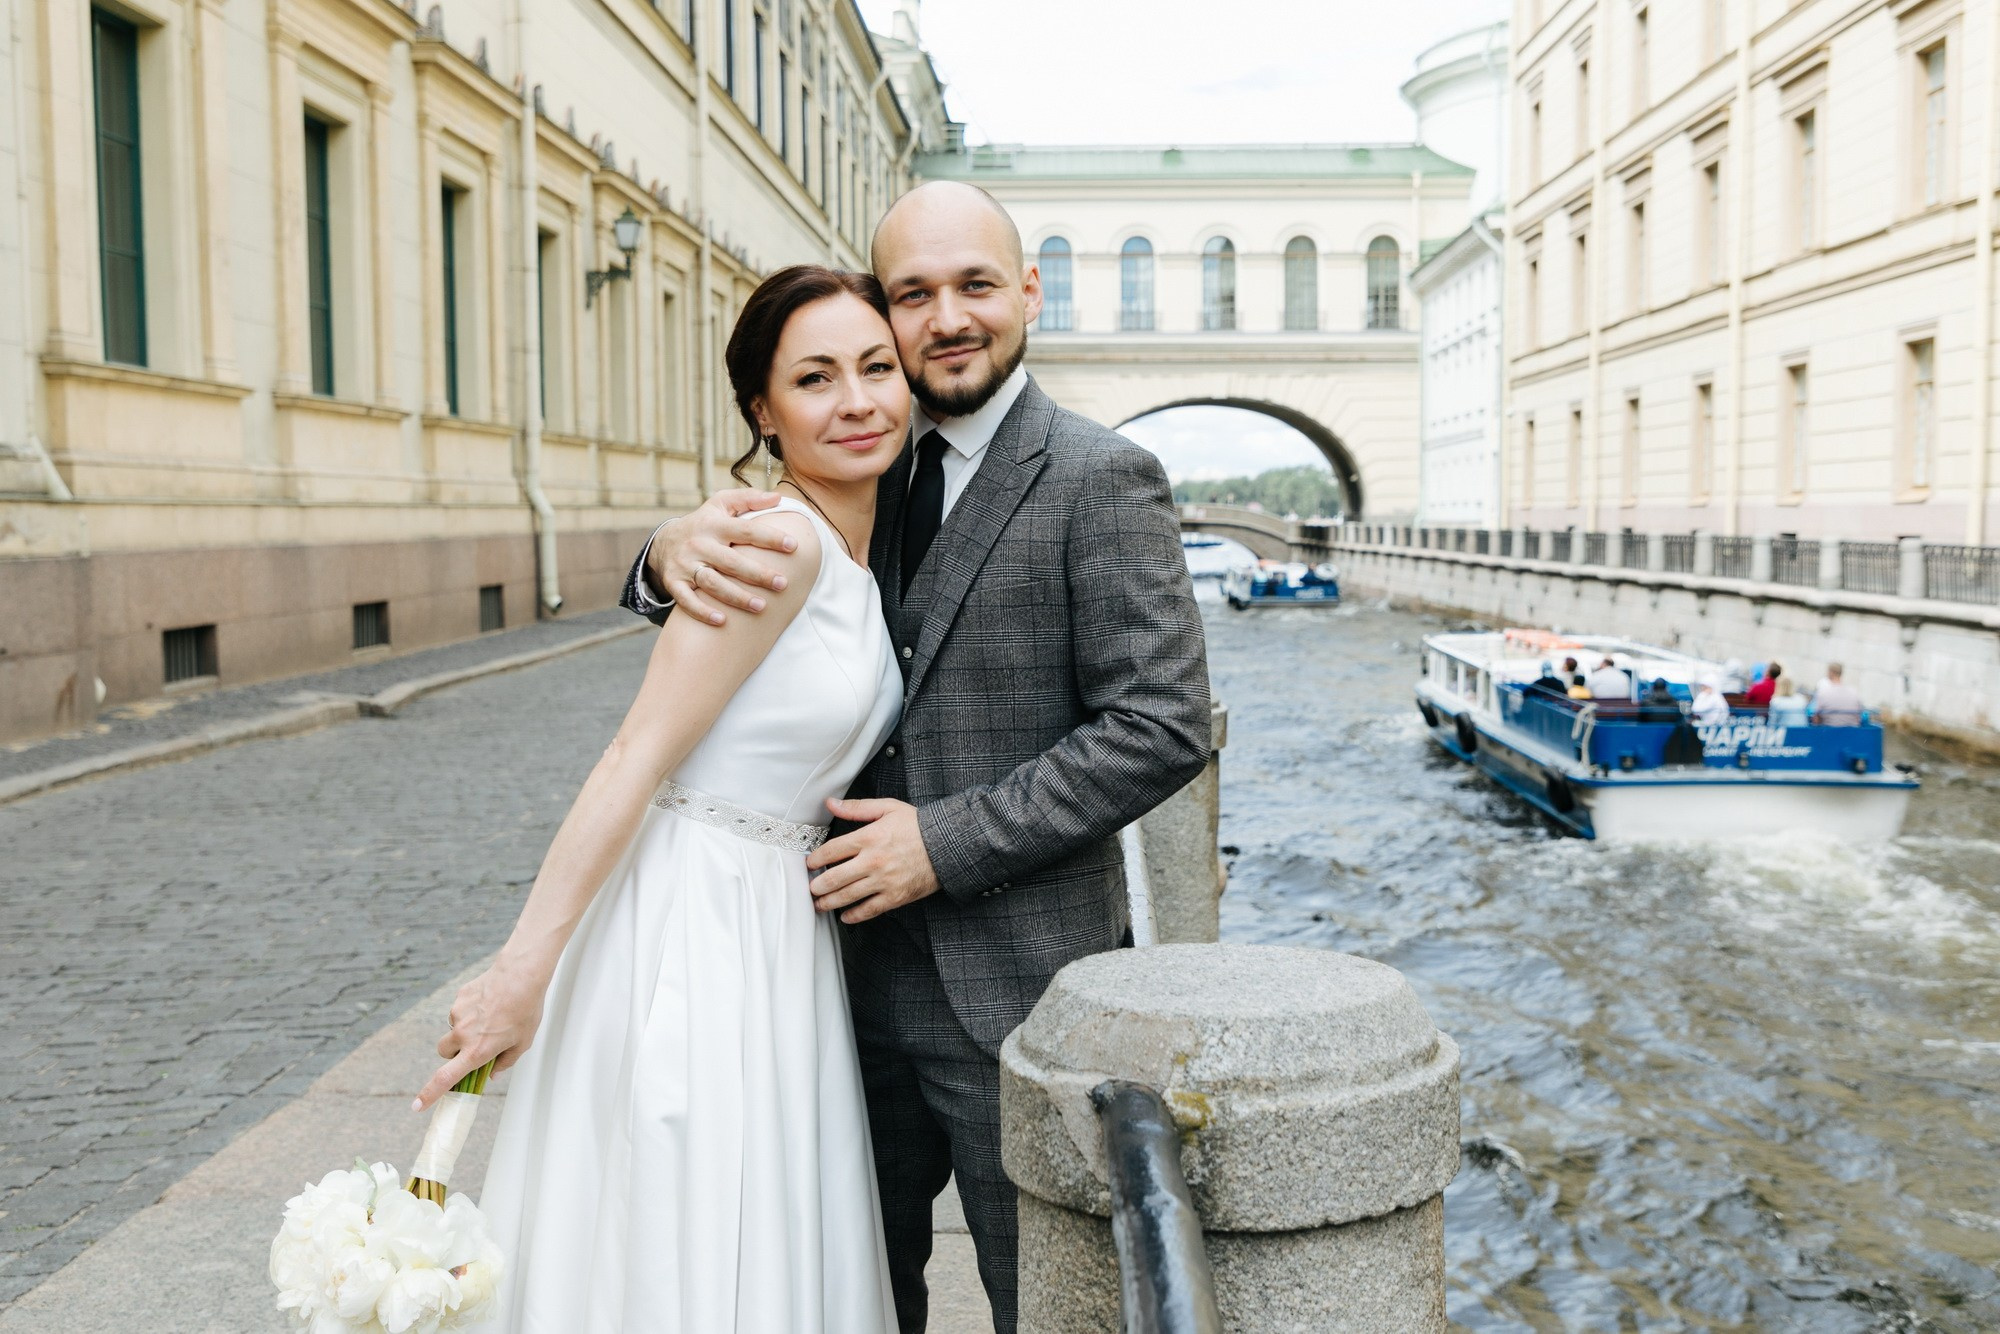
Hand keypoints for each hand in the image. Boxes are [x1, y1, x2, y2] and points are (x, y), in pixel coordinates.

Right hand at [414, 957, 548, 1110]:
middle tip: (473, 1046)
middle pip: (443, 1052)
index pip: (445, 1078)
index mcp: (477, 1051)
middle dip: (453, 1053)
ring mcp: (458, 1015)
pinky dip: (470, 1011)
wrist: (521, 975)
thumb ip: (505, 1062)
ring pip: (453, 1029)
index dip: (429, 1094)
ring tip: (491, 1017)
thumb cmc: (526, 1011)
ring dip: (465, 1030)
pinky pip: (460, 1011)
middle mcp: (463, 1035)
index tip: (417, 1106)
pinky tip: (489, 1002)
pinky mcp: (459, 998)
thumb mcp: (522, 1043)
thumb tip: (491, 1074)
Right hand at [648, 490, 796, 624]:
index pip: (746, 531)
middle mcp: (699, 544)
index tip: (793, 546)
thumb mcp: (721, 504)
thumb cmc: (705, 523)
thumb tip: (777, 498)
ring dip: (736, 596)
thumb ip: (749, 499)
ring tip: (761, 607)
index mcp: (714, 524)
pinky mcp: (674, 582)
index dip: (769, 538)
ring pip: (712, 583)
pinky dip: (702, 611)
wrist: (664, 542)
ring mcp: (685, 565)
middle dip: (757, 574)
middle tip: (782, 584)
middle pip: (731, 561)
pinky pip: (686, 600)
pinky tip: (722, 621)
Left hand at [806, 798, 939, 923]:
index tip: (810, 864)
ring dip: (828, 902)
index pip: (831, 851)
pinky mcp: (895, 896)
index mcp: (869, 837)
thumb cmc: (918, 826)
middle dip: (817, 886)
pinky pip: (868, 910)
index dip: (815, 859)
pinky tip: (845, 916)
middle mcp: (872, 861)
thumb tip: (831, 803)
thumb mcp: (888, 808)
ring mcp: (883, 881)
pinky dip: (853, 915)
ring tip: (819, 904)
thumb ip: (857, 807)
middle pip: (834, 878)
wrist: (947, 845)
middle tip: (810, 888)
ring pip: (847, 896)